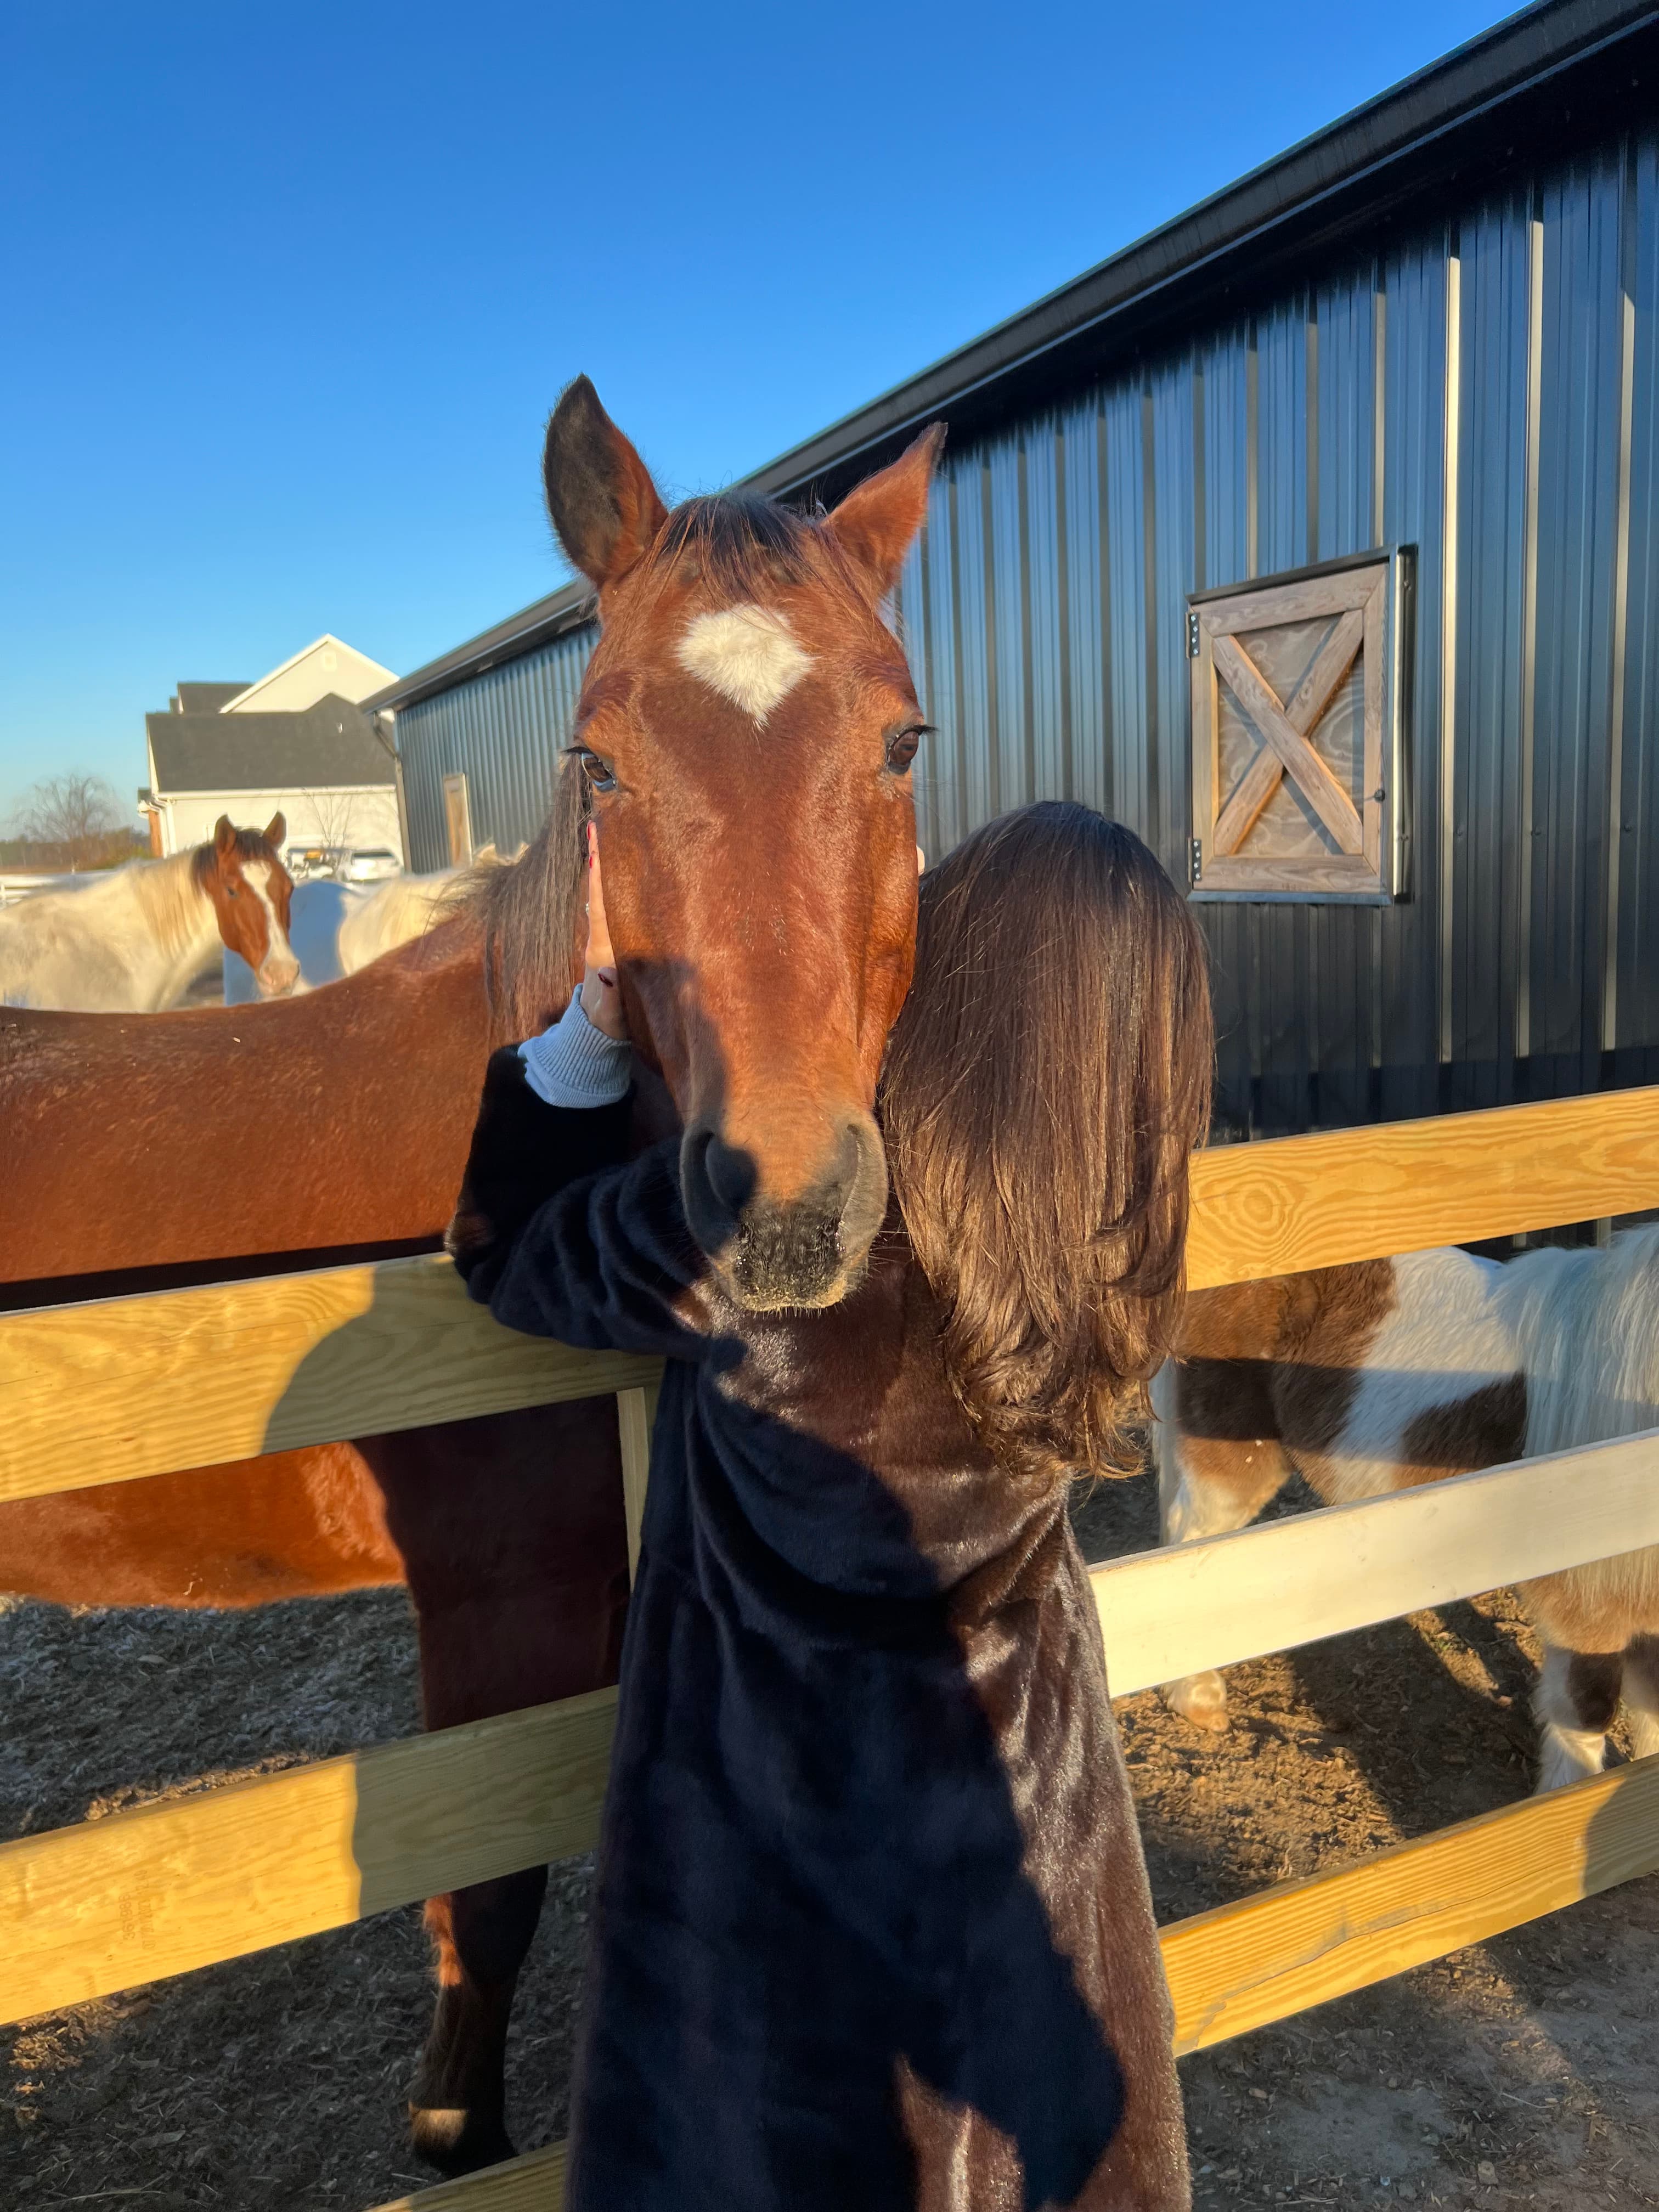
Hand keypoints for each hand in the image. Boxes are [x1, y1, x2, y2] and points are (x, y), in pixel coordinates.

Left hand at [580, 823, 628, 1040]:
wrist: (598, 1033)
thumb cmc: (609, 1022)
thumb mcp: (611, 1012)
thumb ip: (610, 992)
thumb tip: (605, 971)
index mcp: (601, 949)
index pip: (599, 904)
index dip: (598, 874)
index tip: (595, 840)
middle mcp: (599, 938)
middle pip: (598, 891)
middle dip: (600, 859)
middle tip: (601, 821)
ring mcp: (603, 939)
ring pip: (604, 897)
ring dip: (605, 868)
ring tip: (609, 835)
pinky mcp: (608, 943)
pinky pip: (610, 908)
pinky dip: (611, 886)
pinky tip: (619, 869)